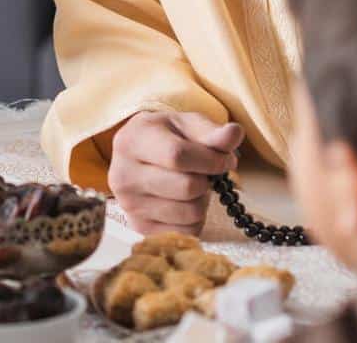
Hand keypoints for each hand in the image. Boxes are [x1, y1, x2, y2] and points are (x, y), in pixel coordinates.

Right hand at [108, 110, 242, 235]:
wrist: (142, 156)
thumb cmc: (168, 137)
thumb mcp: (188, 126)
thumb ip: (212, 132)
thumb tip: (234, 133)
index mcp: (131, 140)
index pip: (177, 156)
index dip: (210, 160)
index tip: (224, 160)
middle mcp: (122, 174)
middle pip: (186, 187)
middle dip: (207, 180)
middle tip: (206, 172)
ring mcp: (128, 204)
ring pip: (190, 213)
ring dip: (203, 199)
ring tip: (192, 184)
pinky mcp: (139, 227)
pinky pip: (187, 232)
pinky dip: (195, 219)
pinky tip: (184, 202)